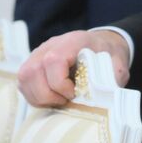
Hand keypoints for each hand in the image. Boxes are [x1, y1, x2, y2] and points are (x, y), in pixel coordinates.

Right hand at [16, 29, 130, 106]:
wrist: (102, 44)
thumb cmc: (108, 54)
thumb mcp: (118, 64)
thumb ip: (114, 77)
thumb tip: (107, 96)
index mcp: (74, 41)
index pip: (54, 60)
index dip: (59, 82)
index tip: (73, 93)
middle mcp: (51, 45)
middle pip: (32, 71)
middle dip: (47, 94)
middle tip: (65, 101)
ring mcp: (38, 53)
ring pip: (24, 78)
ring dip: (39, 97)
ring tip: (59, 101)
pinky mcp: (32, 64)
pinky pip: (23, 84)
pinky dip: (34, 96)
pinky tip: (51, 99)